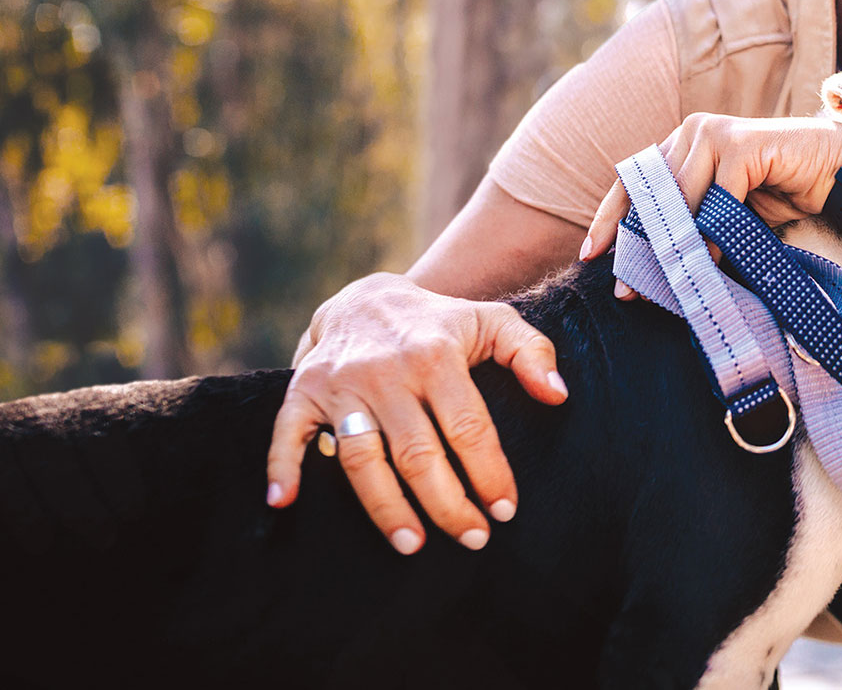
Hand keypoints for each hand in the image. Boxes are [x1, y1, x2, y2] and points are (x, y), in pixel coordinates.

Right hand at [266, 273, 567, 553]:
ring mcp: (342, 383)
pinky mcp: (303, 391)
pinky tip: (286, 503)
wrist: (368, 297)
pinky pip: (287, 433)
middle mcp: (387, 372)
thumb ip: (532, 353)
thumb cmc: (440, 322)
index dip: (488, 472)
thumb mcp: (493, 321)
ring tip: (413, 545)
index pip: (468, 426)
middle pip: (418, 453)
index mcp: (437, 356)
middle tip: (473, 539)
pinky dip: (283, 467)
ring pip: (362, 458)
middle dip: (447, 504)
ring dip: (385, 507)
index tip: (505, 509)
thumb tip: (558, 397)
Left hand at [578, 115, 841, 297]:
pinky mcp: (742, 143)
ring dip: (673, 245)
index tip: (591, 255)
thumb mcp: (723, 213)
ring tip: (667, 284)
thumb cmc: (778, 193)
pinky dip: (712, 234)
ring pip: (680, 196)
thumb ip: (688, 224)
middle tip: (627, 288)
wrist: (834, 173)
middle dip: (638, 244)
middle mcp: (692, 130)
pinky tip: (709, 263)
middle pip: (650, 192)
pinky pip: (717, 197)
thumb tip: (645, 269)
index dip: (610, 218)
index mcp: (681, 142)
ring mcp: (716, 132)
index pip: (633, 181)